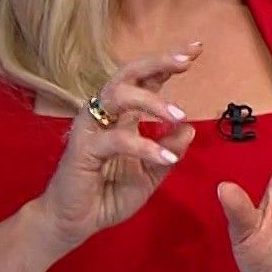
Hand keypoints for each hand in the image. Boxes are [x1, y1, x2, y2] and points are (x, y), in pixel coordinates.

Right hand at [30, 48, 199, 258]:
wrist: (75, 223)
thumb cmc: (107, 194)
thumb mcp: (150, 174)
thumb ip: (168, 150)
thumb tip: (189, 129)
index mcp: (122, 116)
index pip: (145, 80)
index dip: (168, 62)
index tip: (196, 48)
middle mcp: (104, 114)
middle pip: (127, 73)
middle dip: (157, 62)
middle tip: (186, 61)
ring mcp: (91, 128)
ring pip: (117, 95)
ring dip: (151, 101)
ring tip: (179, 114)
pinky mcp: (83, 149)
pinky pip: (116, 139)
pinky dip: (144, 146)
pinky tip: (167, 157)